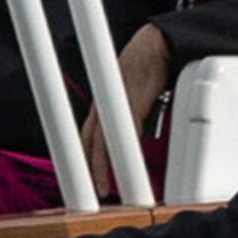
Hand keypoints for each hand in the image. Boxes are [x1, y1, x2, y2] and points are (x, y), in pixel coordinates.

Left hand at [77, 24, 172, 200]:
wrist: (155, 44)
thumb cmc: (143, 67)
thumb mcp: (129, 94)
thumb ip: (126, 115)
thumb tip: (134, 136)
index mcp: (101, 103)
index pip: (85, 135)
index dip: (83, 158)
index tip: (83, 180)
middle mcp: (103, 103)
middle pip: (88, 141)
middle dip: (87, 169)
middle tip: (91, 193)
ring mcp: (116, 103)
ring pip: (103, 141)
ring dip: (103, 167)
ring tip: (107, 189)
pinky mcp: (132, 102)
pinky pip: (127, 133)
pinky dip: (127, 153)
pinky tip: (129, 168)